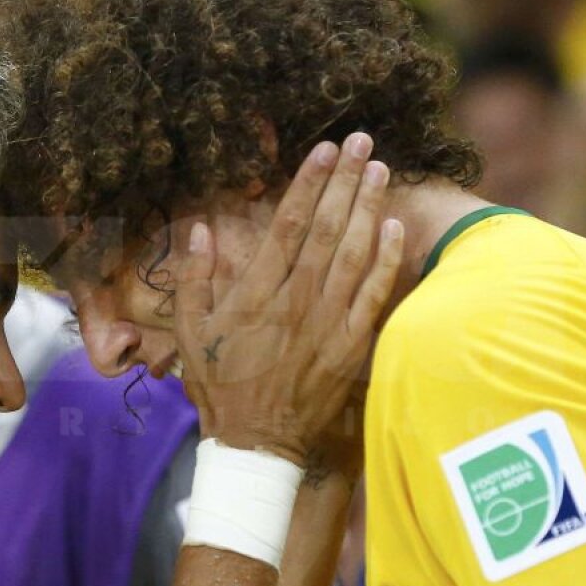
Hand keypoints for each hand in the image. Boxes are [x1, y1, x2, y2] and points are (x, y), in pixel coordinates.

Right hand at [173, 133, 402, 463]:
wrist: (257, 443)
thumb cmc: (220, 387)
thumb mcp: (191, 335)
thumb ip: (195, 281)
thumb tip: (202, 231)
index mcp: (256, 294)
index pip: (287, 225)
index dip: (307, 184)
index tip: (323, 150)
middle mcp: (296, 301)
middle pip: (327, 229)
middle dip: (345, 181)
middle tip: (362, 142)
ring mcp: (328, 323)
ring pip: (353, 253)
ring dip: (368, 207)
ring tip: (380, 169)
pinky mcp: (351, 345)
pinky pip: (374, 295)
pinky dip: (385, 260)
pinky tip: (394, 227)